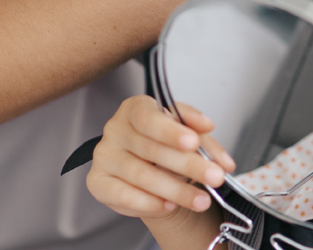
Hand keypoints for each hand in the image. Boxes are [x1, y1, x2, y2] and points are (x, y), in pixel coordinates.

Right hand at [86, 95, 234, 219]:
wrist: (149, 167)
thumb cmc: (165, 142)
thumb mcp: (187, 131)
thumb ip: (201, 133)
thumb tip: (211, 133)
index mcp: (135, 108)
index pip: (149, 117)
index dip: (170, 131)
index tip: (193, 142)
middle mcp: (115, 129)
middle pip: (150, 149)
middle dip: (188, 165)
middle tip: (214, 176)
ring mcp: (104, 155)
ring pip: (141, 175)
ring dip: (176, 190)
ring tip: (200, 198)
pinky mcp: (98, 182)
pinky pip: (123, 196)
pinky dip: (149, 203)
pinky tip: (170, 205)